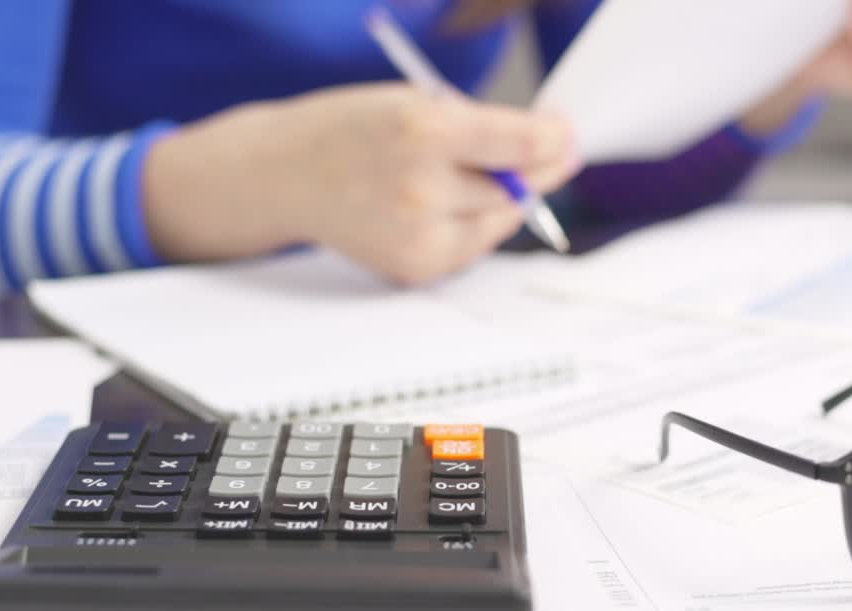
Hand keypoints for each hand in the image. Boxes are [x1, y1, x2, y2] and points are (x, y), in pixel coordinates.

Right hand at [143, 83, 577, 283]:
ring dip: (510, 197)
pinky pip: (475, 247)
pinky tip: (457, 203)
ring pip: (501, 220)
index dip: (553, 139)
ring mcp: (417, 235)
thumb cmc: (353, 130)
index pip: (520, 145)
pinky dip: (479, 224)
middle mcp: (421, 188)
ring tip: (489, 176)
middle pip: (516, 188)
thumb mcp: (415, 102)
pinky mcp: (416, 267)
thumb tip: (551, 146)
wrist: (287, 176)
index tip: (564, 133)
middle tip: (554, 155)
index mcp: (422, 130)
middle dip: (541, 169)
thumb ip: (481, 125)